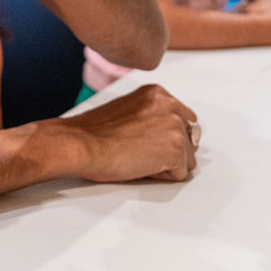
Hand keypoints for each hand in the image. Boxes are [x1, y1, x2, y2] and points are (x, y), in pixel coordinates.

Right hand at [54, 84, 198, 181]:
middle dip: (170, 150)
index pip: (183, 120)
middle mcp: (170, 106)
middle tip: (141, 152)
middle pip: (189, 139)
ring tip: (138, 158)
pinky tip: (140, 166)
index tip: (147, 141)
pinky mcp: (175, 151)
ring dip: (166, 164)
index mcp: (157, 94)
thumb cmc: (92, 132)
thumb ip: (150, 116)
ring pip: (187, 158)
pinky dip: (162, 176)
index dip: (165, 137)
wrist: (81, 144)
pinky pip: (180, 174)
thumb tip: (160, 134)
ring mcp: (175, 128)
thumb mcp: (127, 110)